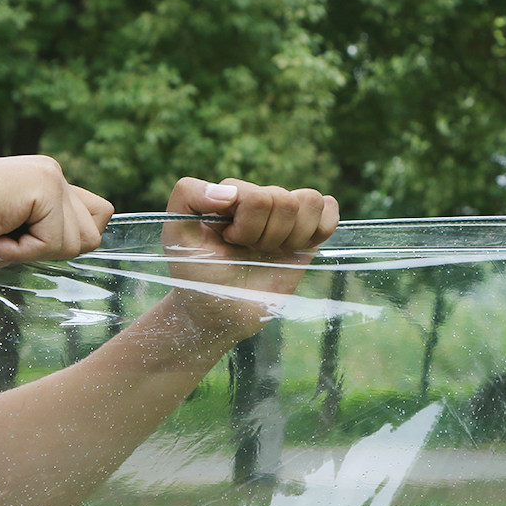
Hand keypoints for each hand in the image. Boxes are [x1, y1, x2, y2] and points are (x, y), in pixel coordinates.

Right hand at [0, 155, 113, 268]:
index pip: (96, 216)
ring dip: (34, 252)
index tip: (26, 241)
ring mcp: (52, 177)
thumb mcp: (13, 239)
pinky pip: (54, 242)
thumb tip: (80, 244)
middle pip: (92, 235)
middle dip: (52, 251)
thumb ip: (46, 239)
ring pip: (78, 243)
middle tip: (7, 241)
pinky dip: (21, 252)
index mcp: (46, 182)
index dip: (70, 240)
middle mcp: (54, 173)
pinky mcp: (45, 187)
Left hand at [162, 177, 339, 337]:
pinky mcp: (307, 234)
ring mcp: (285, 216)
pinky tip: (298, 247)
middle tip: (248, 252)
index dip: (245, 225)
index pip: (256, 194)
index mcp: (231, 193)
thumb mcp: (176, 235)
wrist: (218, 314)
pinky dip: (321, 227)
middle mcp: (259, 200)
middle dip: (265, 236)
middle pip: (284, 200)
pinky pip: (329, 209)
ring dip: (290, 236)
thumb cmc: (196, 275)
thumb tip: (229, 192)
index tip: (228, 242)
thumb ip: (187, 195)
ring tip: (269, 252)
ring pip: (310, 201)